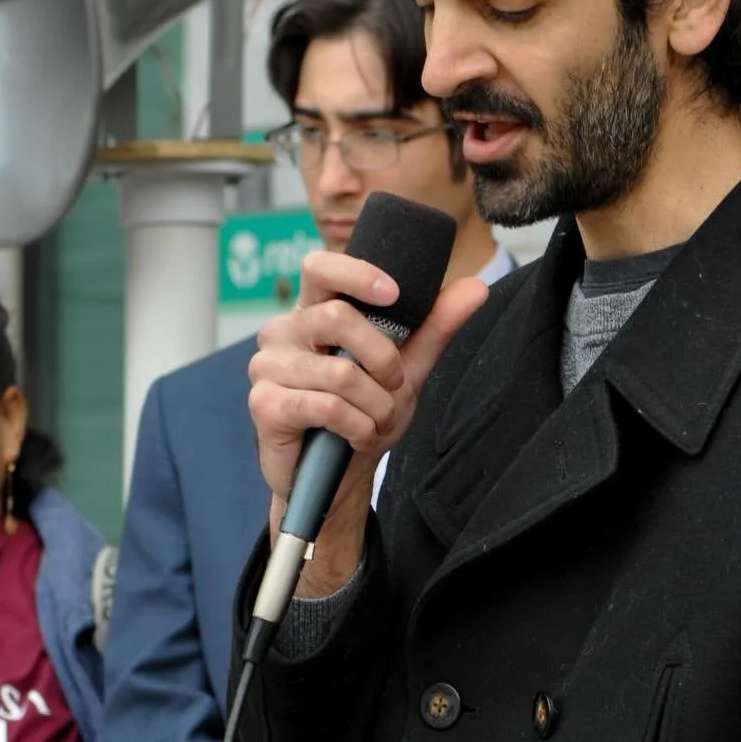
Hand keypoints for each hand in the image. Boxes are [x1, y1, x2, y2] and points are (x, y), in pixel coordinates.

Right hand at [248, 252, 487, 593]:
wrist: (342, 474)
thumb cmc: (365, 410)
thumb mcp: (407, 367)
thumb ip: (435, 327)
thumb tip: (476, 286)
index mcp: (314, 311)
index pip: (320, 267)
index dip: (356, 273)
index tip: (394, 294)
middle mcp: (284, 331)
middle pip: (339, 318)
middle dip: (384, 360)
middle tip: (394, 386)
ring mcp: (268, 367)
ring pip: (340, 372)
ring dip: (375, 405)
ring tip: (376, 420)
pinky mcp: (265, 404)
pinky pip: (325, 406)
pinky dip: (357, 426)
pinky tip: (357, 436)